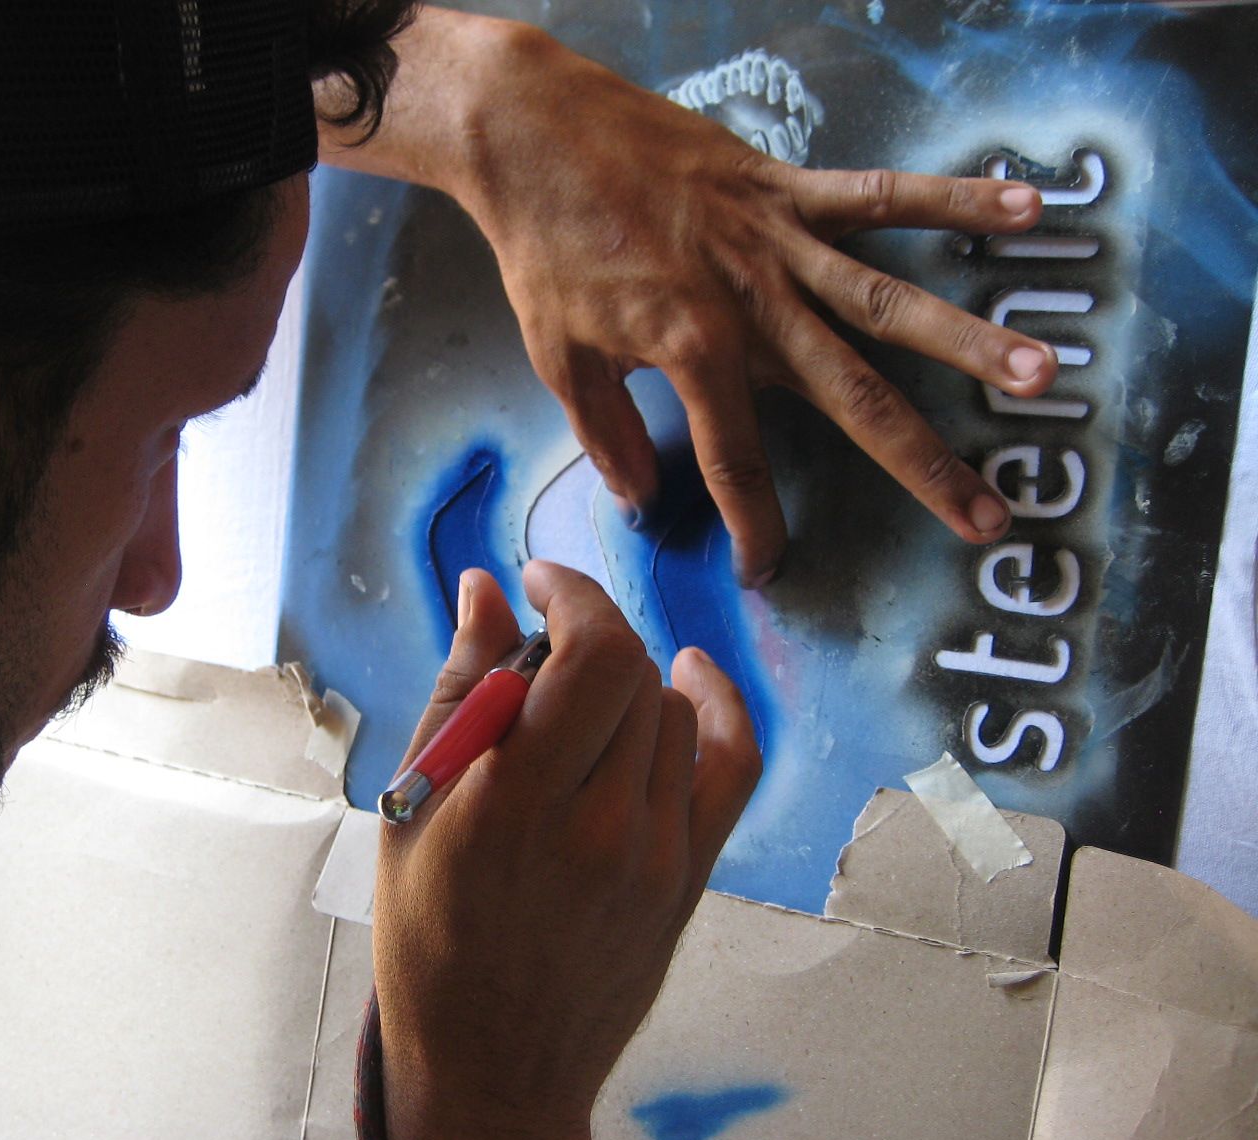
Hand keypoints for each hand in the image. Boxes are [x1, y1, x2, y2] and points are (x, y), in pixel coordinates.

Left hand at [323, 10, 1059, 586]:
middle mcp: (752, 305)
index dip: (756, 526)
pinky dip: (952, 200)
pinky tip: (1023, 209)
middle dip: (923, 467)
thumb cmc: (545, 250)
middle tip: (987, 518)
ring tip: (1036, 375)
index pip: (739, 465)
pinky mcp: (787, 187)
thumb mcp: (558, 359)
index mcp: (693, 355)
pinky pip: (881, 195)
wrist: (535, 135)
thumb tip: (640, 501)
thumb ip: (608, 436)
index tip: (769, 570)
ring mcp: (778, 243)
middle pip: (854, 401)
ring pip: (887, 302)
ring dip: (966, 341)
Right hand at [374, 564, 760, 1139]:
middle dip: (585, 632)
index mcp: (514, 803)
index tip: (537, 581)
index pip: (592, 652)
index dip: (572, 592)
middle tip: (542, 646)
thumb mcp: (415, 811)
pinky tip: (690, 680)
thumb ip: (458, 691)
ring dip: (626, 679)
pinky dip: (718, 708)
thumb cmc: (431, 941)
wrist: (494, 1069)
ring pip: (673, 708)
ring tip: (577, 701)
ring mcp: (656, 853)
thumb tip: (483, 590)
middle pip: (632, 669)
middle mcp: (598, 822)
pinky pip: (731, 764)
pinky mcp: (690, 877)